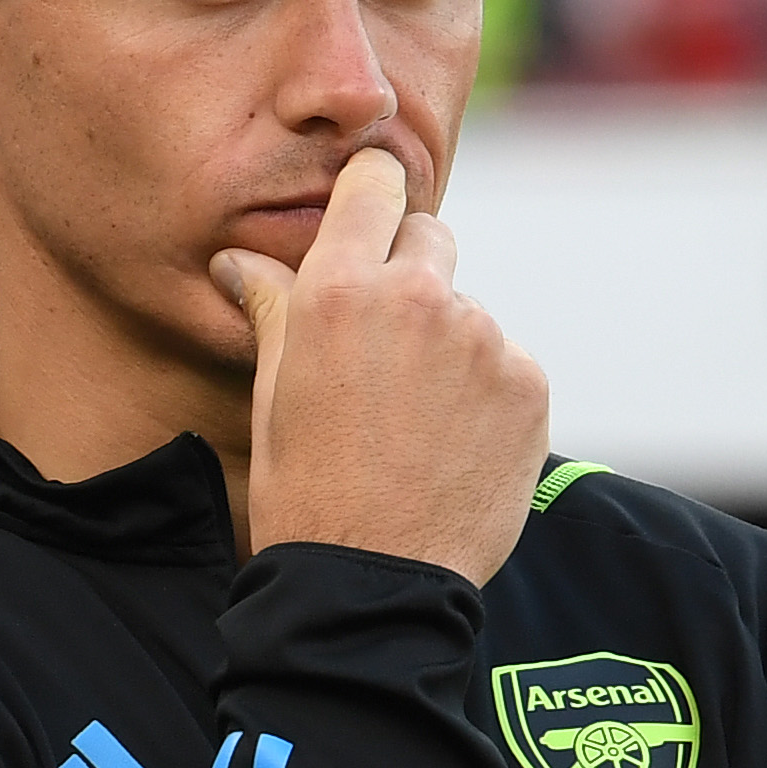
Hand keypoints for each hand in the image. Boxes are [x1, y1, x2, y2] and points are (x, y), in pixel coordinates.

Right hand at [207, 146, 546, 583]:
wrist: (373, 585)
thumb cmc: (304, 493)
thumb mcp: (272, 396)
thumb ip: (273, 310)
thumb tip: (238, 261)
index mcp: (338, 291)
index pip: (375, 182)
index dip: (373, 194)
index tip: (370, 214)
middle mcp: (417, 298)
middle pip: (431, 236)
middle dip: (410, 274)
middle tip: (384, 349)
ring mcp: (482, 338)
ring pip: (468, 311)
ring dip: (448, 344)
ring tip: (415, 421)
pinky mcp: (528, 381)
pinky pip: (506, 361)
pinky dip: (486, 391)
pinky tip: (451, 444)